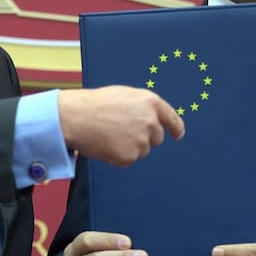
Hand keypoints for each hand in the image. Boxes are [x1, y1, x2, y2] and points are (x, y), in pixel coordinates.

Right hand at [58, 86, 184, 166]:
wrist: (77, 117)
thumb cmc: (96, 103)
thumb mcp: (125, 95)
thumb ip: (143, 107)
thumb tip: (153, 120)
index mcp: (151, 103)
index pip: (172, 119)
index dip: (176, 128)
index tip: (178, 135)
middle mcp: (151, 122)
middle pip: (156, 138)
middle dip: (144, 137)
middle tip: (121, 130)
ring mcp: (141, 141)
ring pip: (142, 150)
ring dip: (130, 147)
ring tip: (110, 135)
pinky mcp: (130, 157)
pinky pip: (128, 160)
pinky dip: (118, 156)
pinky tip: (106, 145)